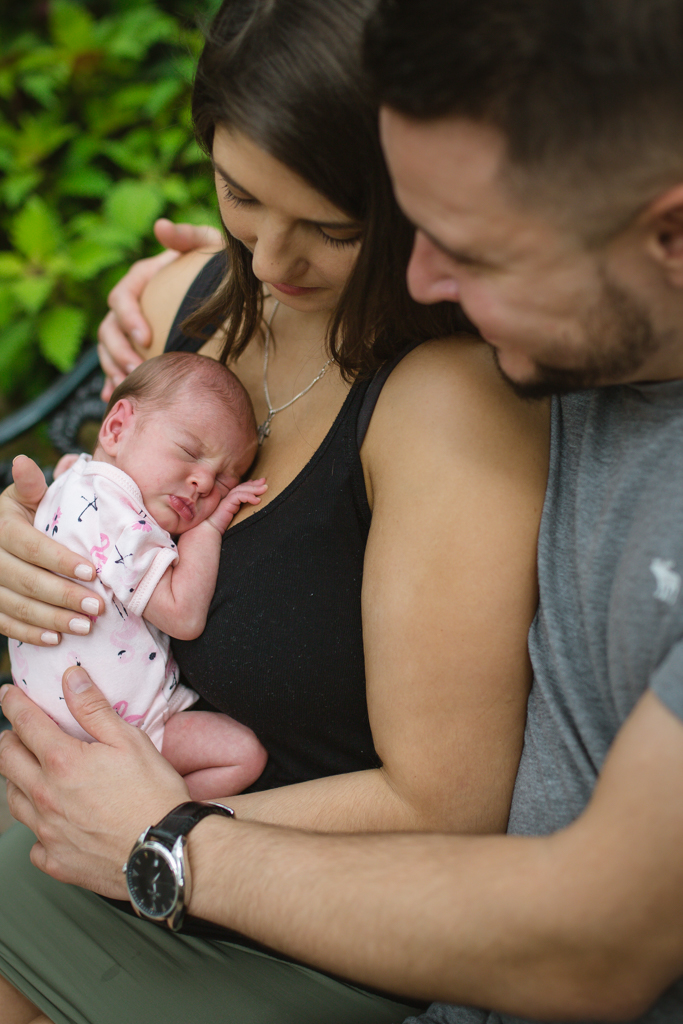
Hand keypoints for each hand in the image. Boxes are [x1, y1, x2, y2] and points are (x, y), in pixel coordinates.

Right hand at [0, 456, 101, 644]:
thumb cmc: (21, 514)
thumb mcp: (24, 497)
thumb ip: (31, 485)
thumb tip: (26, 461)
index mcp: (3, 526)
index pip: (32, 547)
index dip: (62, 561)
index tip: (93, 573)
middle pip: (27, 580)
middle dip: (64, 596)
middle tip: (98, 607)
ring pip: (16, 606)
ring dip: (52, 619)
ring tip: (85, 626)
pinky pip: (4, 624)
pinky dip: (30, 633)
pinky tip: (56, 639)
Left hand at [0, 668, 189, 896]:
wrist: (164, 850)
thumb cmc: (153, 794)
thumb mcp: (129, 741)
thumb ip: (94, 709)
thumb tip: (72, 679)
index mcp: (62, 762)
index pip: (25, 724)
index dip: (13, 704)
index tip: (8, 694)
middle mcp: (46, 797)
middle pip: (7, 761)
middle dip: (7, 740)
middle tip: (14, 732)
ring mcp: (47, 832)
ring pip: (13, 800)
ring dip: (16, 780)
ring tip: (27, 772)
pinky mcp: (57, 860)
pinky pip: (33, 842)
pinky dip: (36, 827)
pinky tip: (49, 822)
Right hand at [97, 219, 222, 400]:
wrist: (224, 288)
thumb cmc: (218, 265)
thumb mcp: (209, 245)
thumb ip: (187, 236)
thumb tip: (160, 227)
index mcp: (140, 279)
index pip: (122, 298)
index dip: (128, 319)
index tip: (146, 338)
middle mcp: (131, 304)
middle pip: (108, 329)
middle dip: (117, 352)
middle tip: (137, 371)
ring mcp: (131, 328)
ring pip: (109, 350)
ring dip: (114, 370)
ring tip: (129, 388)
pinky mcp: (138, 348)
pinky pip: (119, 366)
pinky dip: (114, 381)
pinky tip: (117, 398)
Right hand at [207, 478, 266, 533]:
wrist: (210, 532)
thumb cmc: (221, 528)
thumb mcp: (236, 519)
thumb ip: (242, 513)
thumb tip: (254, 512)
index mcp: (230, 502)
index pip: (242, 490)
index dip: (251, 486)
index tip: (261, 485)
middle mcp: (228, 499)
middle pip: (242, 487)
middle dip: (255, 484)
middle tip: (265, 482)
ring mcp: (226, 500)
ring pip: (241, 490)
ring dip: (254, 489)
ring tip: (265, 489)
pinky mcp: (226, 503)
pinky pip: (239, 496)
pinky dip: (248, 497)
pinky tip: (257, 500)